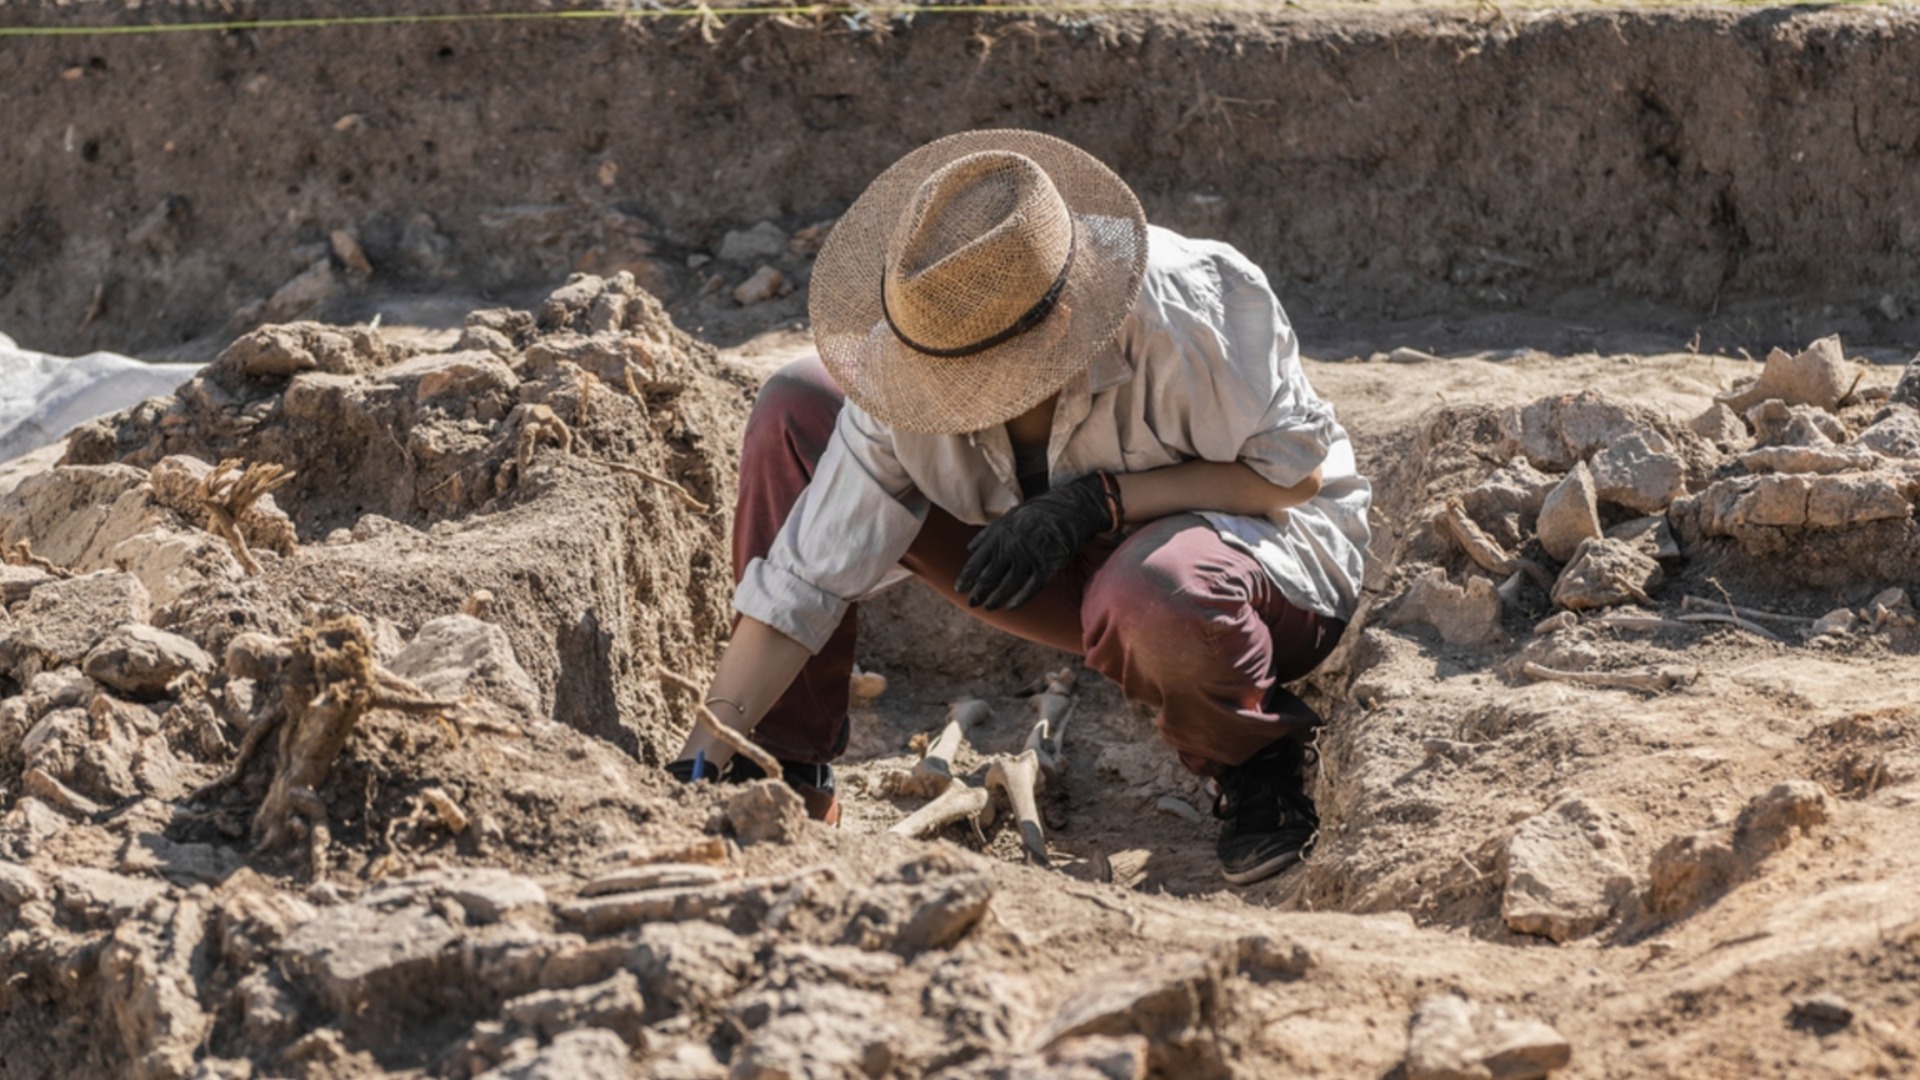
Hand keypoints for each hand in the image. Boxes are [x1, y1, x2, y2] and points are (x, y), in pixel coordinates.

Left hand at [955, 473, 1113, 610]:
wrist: (1067, 509)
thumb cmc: (1035, 514)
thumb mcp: (1008, 517)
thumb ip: (987, 534)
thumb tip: (969, 549)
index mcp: (998, 536)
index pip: (976, 562)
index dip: (966, 578)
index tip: (959, 589)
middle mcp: (1010, 548)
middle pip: (989, 577)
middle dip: (978, 592)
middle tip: (972, 603)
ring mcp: (1028, 558)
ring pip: (1007, 585)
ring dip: (996, 599)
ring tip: (988, 607)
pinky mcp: (1046, 566)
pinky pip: (1031, 588)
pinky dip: (1020, 599)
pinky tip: (1010, 607)